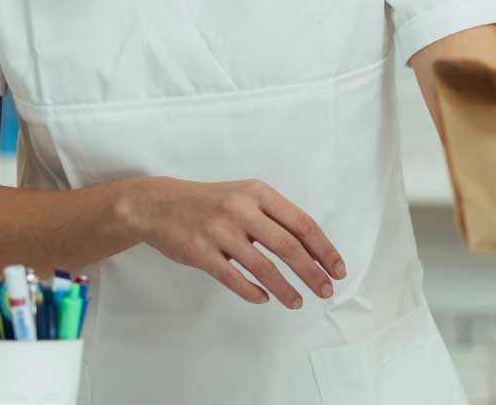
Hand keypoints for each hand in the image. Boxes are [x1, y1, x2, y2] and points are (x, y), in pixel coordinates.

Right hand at [117, 177, 345, 308]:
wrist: (158, 204)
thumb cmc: (210, 203)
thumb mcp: (244, 196)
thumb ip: (274, 217)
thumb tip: (312, 249)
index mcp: (259, 193)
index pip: (302, 223)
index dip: (323, 249)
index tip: (337, 268)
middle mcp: (241, 209)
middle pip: (288, 246)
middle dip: (312, 272)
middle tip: (326, 291)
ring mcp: (220, 231)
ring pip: (263, 266)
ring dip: (285, 288)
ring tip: (298, 302)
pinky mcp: (200, 252)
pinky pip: (233, 277)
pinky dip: (252, 291)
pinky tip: (264, 299)